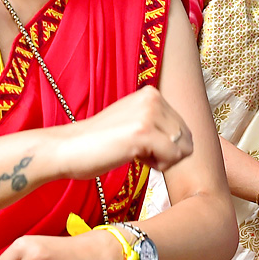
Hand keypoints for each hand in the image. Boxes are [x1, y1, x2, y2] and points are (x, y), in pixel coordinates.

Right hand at [56, 86, 192, 177]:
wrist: (68, 148)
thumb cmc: (98, 142)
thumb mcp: (133, 121)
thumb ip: (157, 123)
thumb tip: (189, 142)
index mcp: (151, 93)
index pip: (183, 128)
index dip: (165, 144)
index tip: (139, 143)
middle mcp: (152, 98)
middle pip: (186, 139)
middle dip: (166, 152)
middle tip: (136, 150)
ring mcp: (148, 114)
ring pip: (182, 149)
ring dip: (162, 159)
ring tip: (135, 153)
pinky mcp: (143, 133)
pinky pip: (172, 158)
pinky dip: (157, 166)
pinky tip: (134, 157)